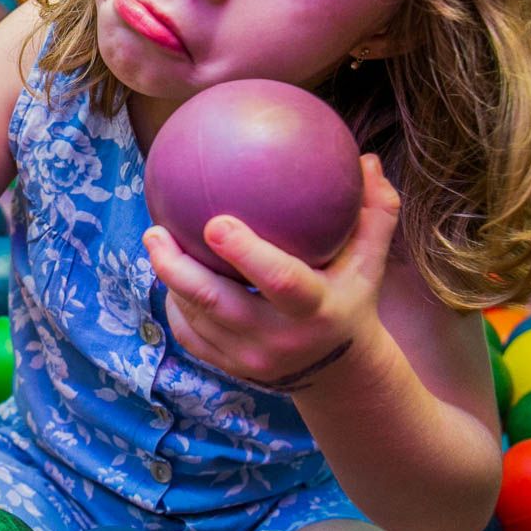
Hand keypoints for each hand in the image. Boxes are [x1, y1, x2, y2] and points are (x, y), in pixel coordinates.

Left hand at [142, 154, 401, 392]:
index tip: (214, 222)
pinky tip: (168, 271)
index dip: (245, 253)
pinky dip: (177, 303)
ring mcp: (250, 358)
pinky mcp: (229, 367)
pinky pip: (190, 334)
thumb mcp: (369, 262)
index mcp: (316, 310)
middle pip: (217, 303)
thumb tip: (367, 159)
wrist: (339, 371)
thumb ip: (374, 213)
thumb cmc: (352, 298)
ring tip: (155, 238)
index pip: (280, 281)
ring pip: (196, 317)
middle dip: (178, 268)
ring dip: (170, 278)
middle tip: (156, 230)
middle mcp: (280, 340)